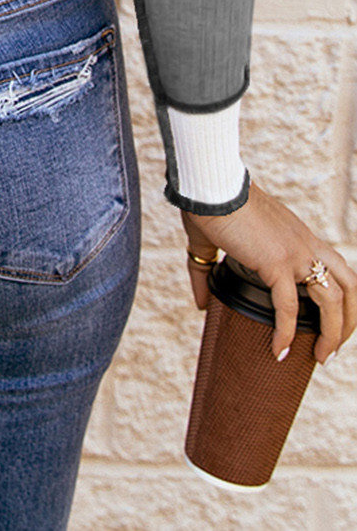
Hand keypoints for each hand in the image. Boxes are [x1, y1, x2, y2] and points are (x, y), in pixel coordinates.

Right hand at [181, 178, 356, 365]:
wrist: (208, 187)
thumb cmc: (209, 204)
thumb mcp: (211, 242)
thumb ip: (205, 272)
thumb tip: (200, 304)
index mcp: (298, 236)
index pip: (335, 267)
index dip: (338, 297)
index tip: (326, 322)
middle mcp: (305, 244)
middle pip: (350, 284)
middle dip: (349, 320)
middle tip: (332, 346)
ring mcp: (295, 253)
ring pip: (334, 299)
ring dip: (334, 332)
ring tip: (320, 356)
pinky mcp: (276, 263)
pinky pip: (289, 308)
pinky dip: (287, 333)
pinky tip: (279, 350)